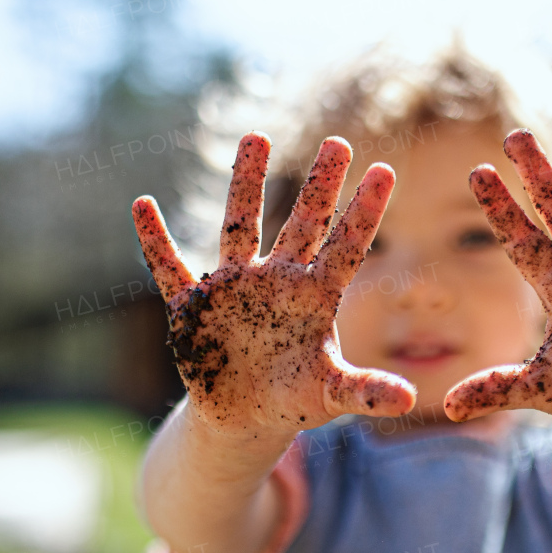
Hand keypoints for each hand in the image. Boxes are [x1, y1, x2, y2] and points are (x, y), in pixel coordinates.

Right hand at [132, 133, 415, 436]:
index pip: (345, 247)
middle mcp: (277, 280)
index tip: (386, 170)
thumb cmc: (294, 399)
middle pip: (302, 223)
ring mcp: (234, 288)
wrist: (244, 416)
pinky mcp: (193, 307)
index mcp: (314, 297)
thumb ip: (365, 392)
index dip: (364, 212)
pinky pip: (170, 269)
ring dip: (245, 184)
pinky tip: (142, 206)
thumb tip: (410, 400)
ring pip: (240, 227)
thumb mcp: (330, 396)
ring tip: (257, 136)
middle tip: (339, 142)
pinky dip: (155, 242)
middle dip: (319, 185)